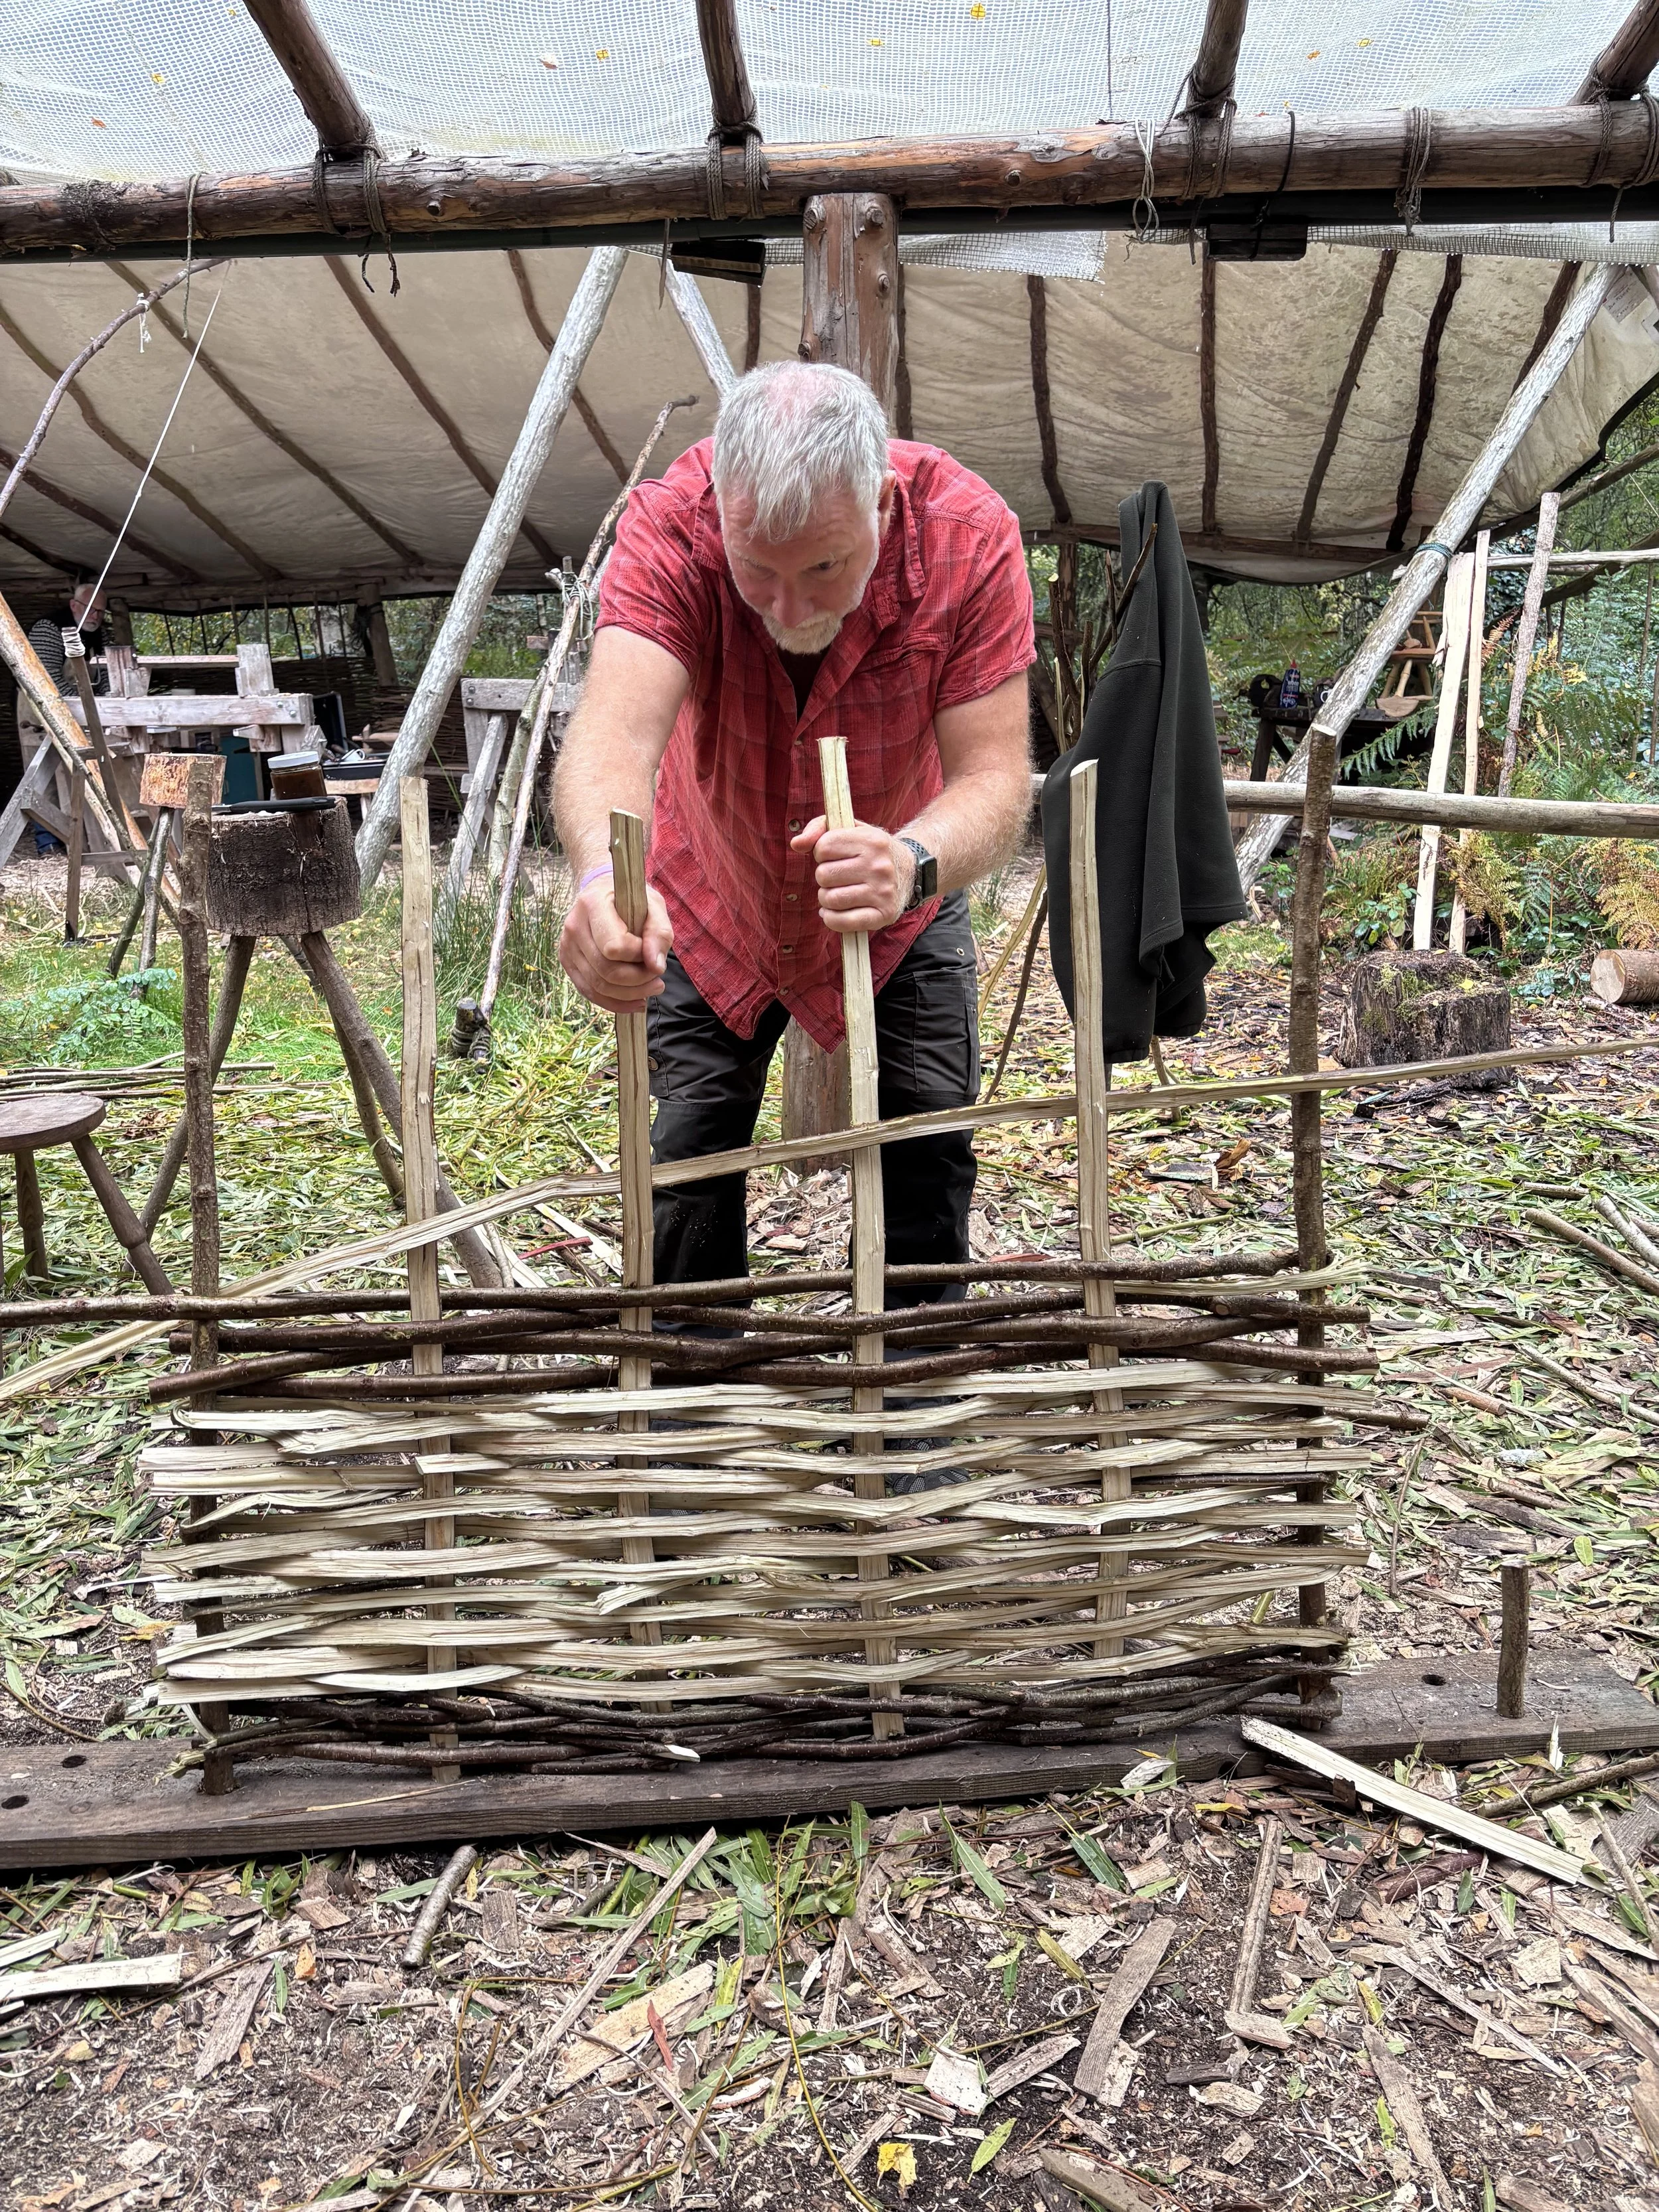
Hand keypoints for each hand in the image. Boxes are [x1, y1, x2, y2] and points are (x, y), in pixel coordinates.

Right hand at [558, 868, 673, 1011]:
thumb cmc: (630, 899)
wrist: (602, 893)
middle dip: (638, 980)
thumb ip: (659, 932)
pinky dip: (614, 1002)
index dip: (638, 955)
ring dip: (630, 994)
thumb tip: (656, 966)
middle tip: (658, 979)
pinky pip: (589, 991)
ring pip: (598, 986)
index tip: (651, 949)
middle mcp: (574, 926)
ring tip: (652, 988)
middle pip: (606, 971)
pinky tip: (635, 1001)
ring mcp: (567, 946)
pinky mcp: (568, 962)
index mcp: (593, 904)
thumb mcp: (653, 905)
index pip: (614, 946)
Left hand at [790, 817, 913, 934]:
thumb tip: (796, 844)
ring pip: (830, 899)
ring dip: (826, 898)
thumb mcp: (850, 830)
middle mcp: (879, 866)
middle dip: (824, 877)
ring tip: (838, 893)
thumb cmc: (870, 850)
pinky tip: (835, 912)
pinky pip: (841, 922)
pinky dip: (831, 918)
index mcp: (871, 840)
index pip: (823, 847)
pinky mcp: (883, 915)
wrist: (909, 870)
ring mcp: (883, 892)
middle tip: (838, 877)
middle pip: (823, 875)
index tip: (834, 856)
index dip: (822, 853)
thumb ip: (819, 829)